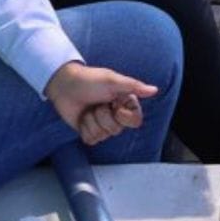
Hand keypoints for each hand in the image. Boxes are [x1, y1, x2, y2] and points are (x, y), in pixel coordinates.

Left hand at [44, 61, 158, 146]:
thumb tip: (154, 90)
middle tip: (97, 103)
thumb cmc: (89, 80)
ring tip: (88, 108)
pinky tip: (82, 117)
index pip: (135, 121)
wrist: (65, 84)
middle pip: (116, 130)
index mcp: (125, 103)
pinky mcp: (88, 131)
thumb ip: (134, 87)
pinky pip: (90, 140)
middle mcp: (116, 116)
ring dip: (92, 121)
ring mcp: (102, 125)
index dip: (123, 116)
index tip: (114, 104)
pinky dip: (84, 128)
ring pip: (102, 136)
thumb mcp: (113, 81)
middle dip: (103, 116)